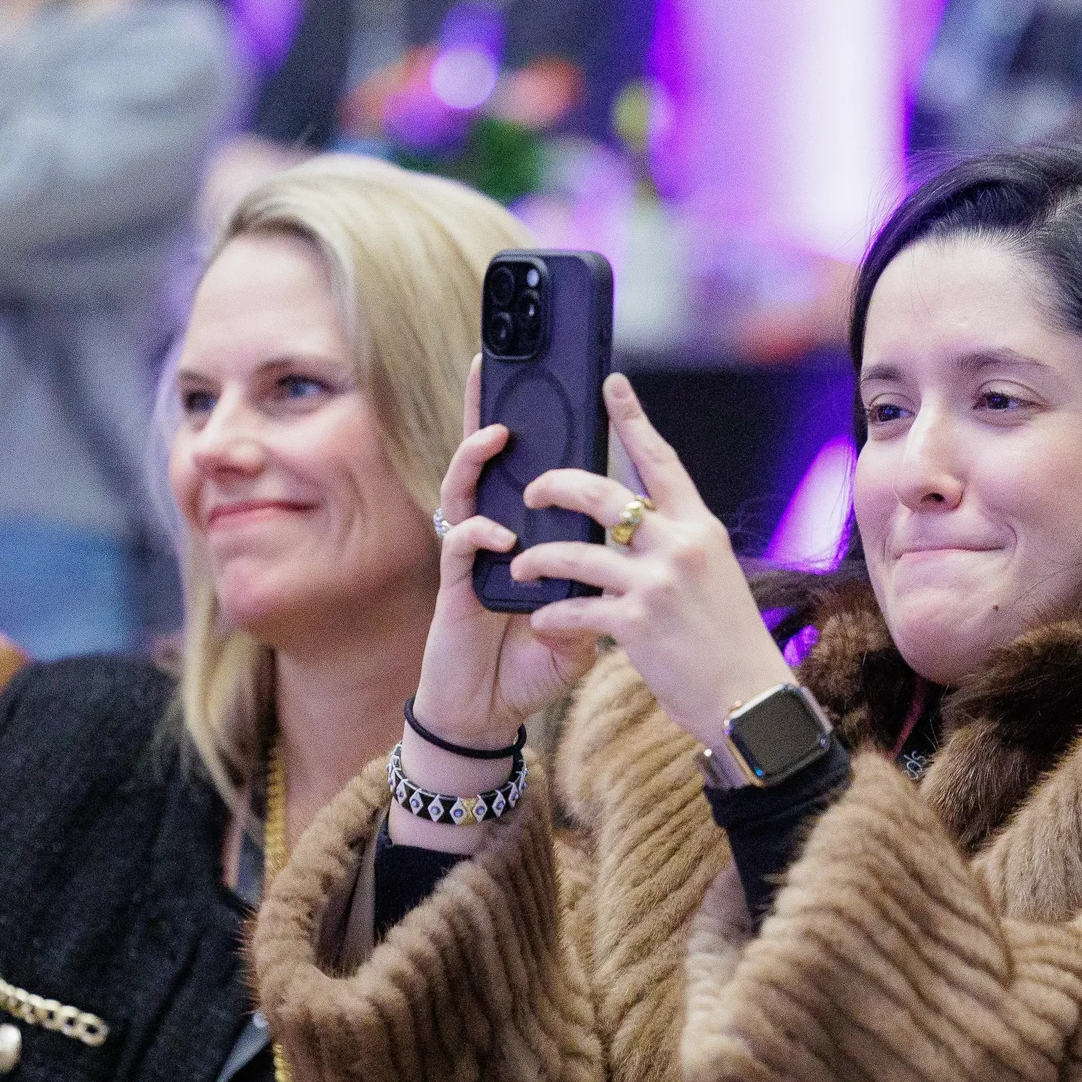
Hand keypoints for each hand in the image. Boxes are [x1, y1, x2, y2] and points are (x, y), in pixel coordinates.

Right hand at [407, 359, 608, 742]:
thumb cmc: (530, 667)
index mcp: (533, 539)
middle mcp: (498, 536)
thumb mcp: (583, 627)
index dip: (552, 433)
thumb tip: (627, 570)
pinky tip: (498, 532)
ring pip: (464, 489)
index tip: (566, 389)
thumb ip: (601, 595)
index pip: (539, 474)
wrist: (488, 714)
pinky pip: (460, 544)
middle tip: (491, 366)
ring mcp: (474, 557)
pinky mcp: (454, 585)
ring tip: (495, 435)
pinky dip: (479, 532)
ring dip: (475, 458)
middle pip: (489, 463)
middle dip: (486, 412)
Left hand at [508, 374, 795, 756]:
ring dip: (539, 559)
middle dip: (556, 486)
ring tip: (522, 568)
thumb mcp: (715, 577)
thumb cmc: (730, 642)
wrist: (750, 699)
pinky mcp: (636, 623)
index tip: (611, 384)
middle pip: (602, 494)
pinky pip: (574, 607)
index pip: (661, 460)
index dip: (633, 419)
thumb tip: (637, 526)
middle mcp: (680, 545)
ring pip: (574, 552)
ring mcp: (657, 583)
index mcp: (701, 528)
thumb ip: (678, 546)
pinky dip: (551, 614)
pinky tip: (541, 619)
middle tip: (533, 491)